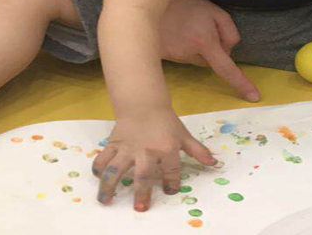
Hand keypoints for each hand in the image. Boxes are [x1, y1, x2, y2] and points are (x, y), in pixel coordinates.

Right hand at [92, 110, 215, 211]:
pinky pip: (103, 158)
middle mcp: (146, 150)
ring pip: (115, 169)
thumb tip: (214, 164)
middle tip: (140, 208)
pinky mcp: (113, 144)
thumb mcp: (183, 135)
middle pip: (142, 175)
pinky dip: (98, 168)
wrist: (144, 103)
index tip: (170, 192)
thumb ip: (197, 151)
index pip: (171, 170)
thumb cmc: (166, 122)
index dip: (172, 183)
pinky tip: (97, 178)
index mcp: (166, 148)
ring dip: (109, 186)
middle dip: (141, 193)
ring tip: (105, 201)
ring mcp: (127, 148)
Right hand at [158, 0, 259, 101]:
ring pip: (193, 60)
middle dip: (211, 51)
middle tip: (203, 28)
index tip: (254, 97)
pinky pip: (179, 57)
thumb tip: (229, 52)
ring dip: (195, 48)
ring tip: (186, 26)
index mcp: (204, 41)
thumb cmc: (187, 1)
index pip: (226, 69)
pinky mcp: (160, 56)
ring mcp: (172, 56)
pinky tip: (174, 31)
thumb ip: (229, 32)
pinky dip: (181, 47)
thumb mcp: (215, 11)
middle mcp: (187, 53)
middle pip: (209, 63)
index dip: (241, 83)